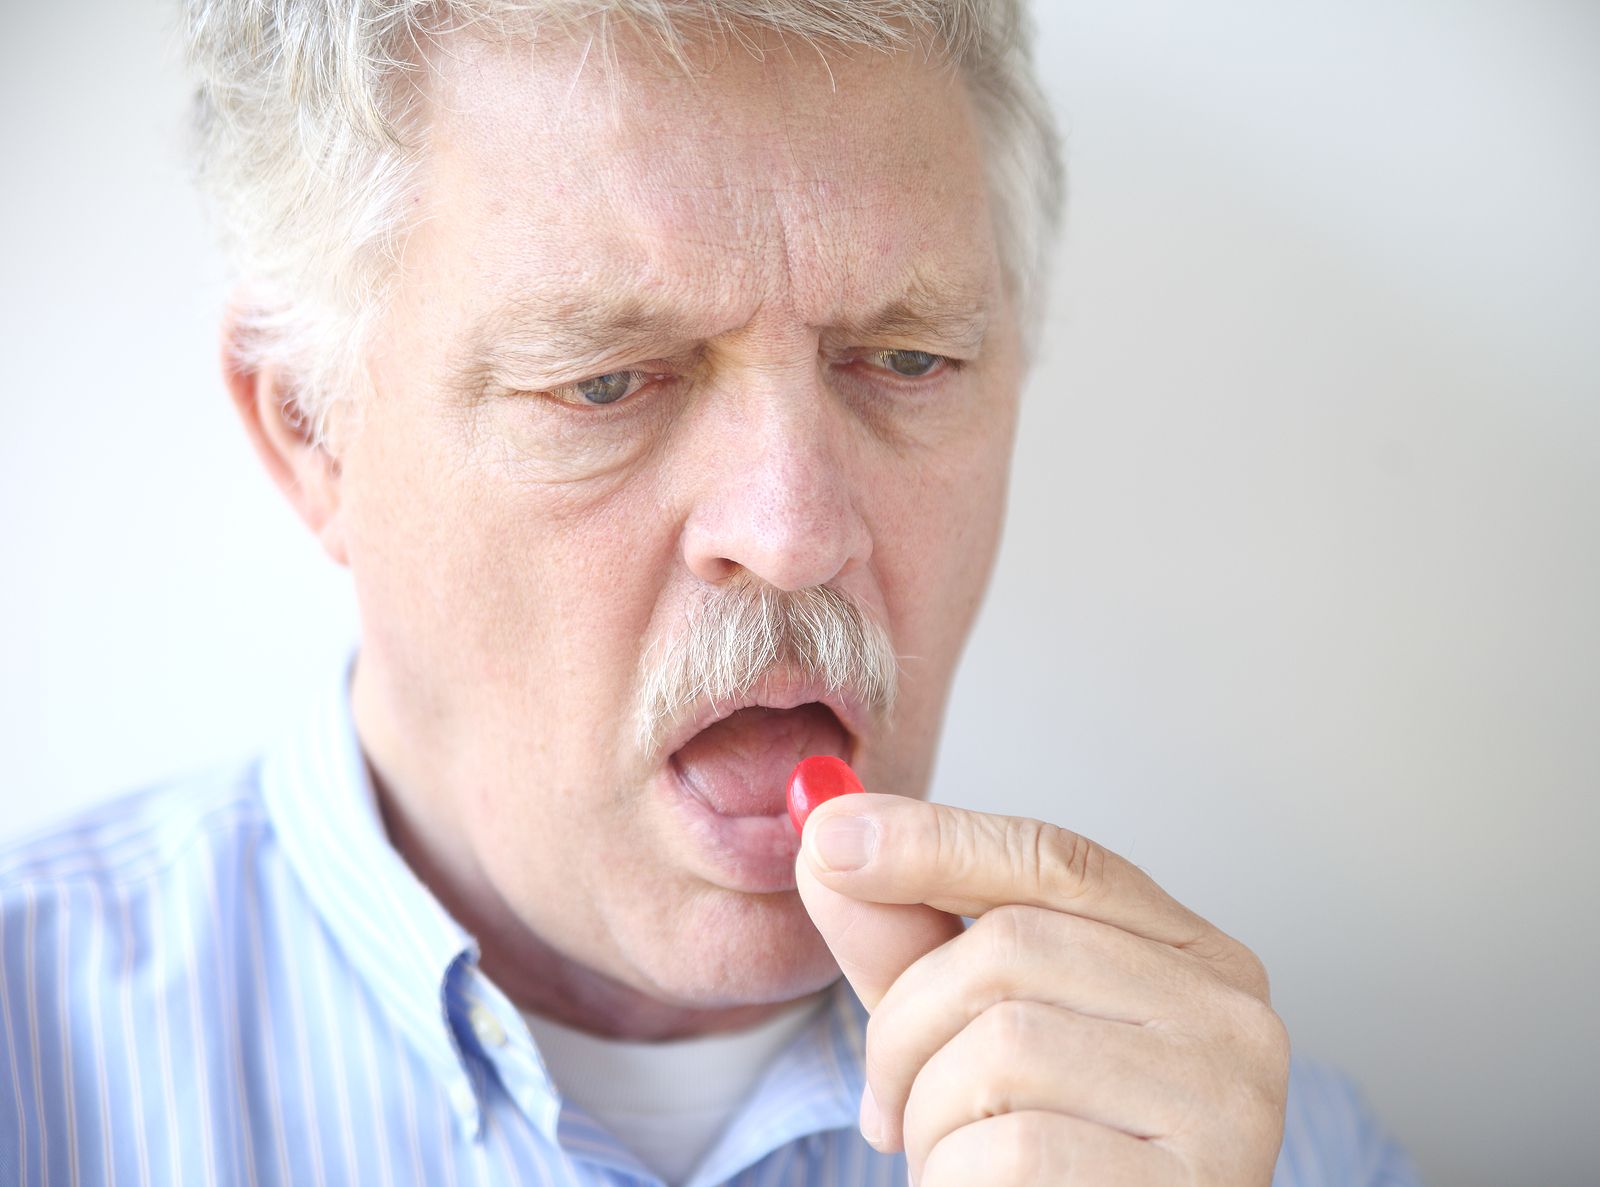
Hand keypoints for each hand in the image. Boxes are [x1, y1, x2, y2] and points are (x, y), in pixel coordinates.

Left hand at [795, 794, 1289, 1185]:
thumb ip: (908, 943)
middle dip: (904, 1026)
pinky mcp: (1198, 1185)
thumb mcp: (966, 1037)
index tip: (830, 835)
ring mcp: (1226, 1102)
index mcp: (1188, 956)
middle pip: (1010, 946)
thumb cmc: (1048, 1170)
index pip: (1058, 860)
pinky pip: (1017, 1151)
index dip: (936, 842)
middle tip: (887, 1105)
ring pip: (1004, 1047)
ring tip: (949, 1163)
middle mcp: (1229, 1012)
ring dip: (929, 1116)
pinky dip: (956, 1179)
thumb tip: (831, 837)